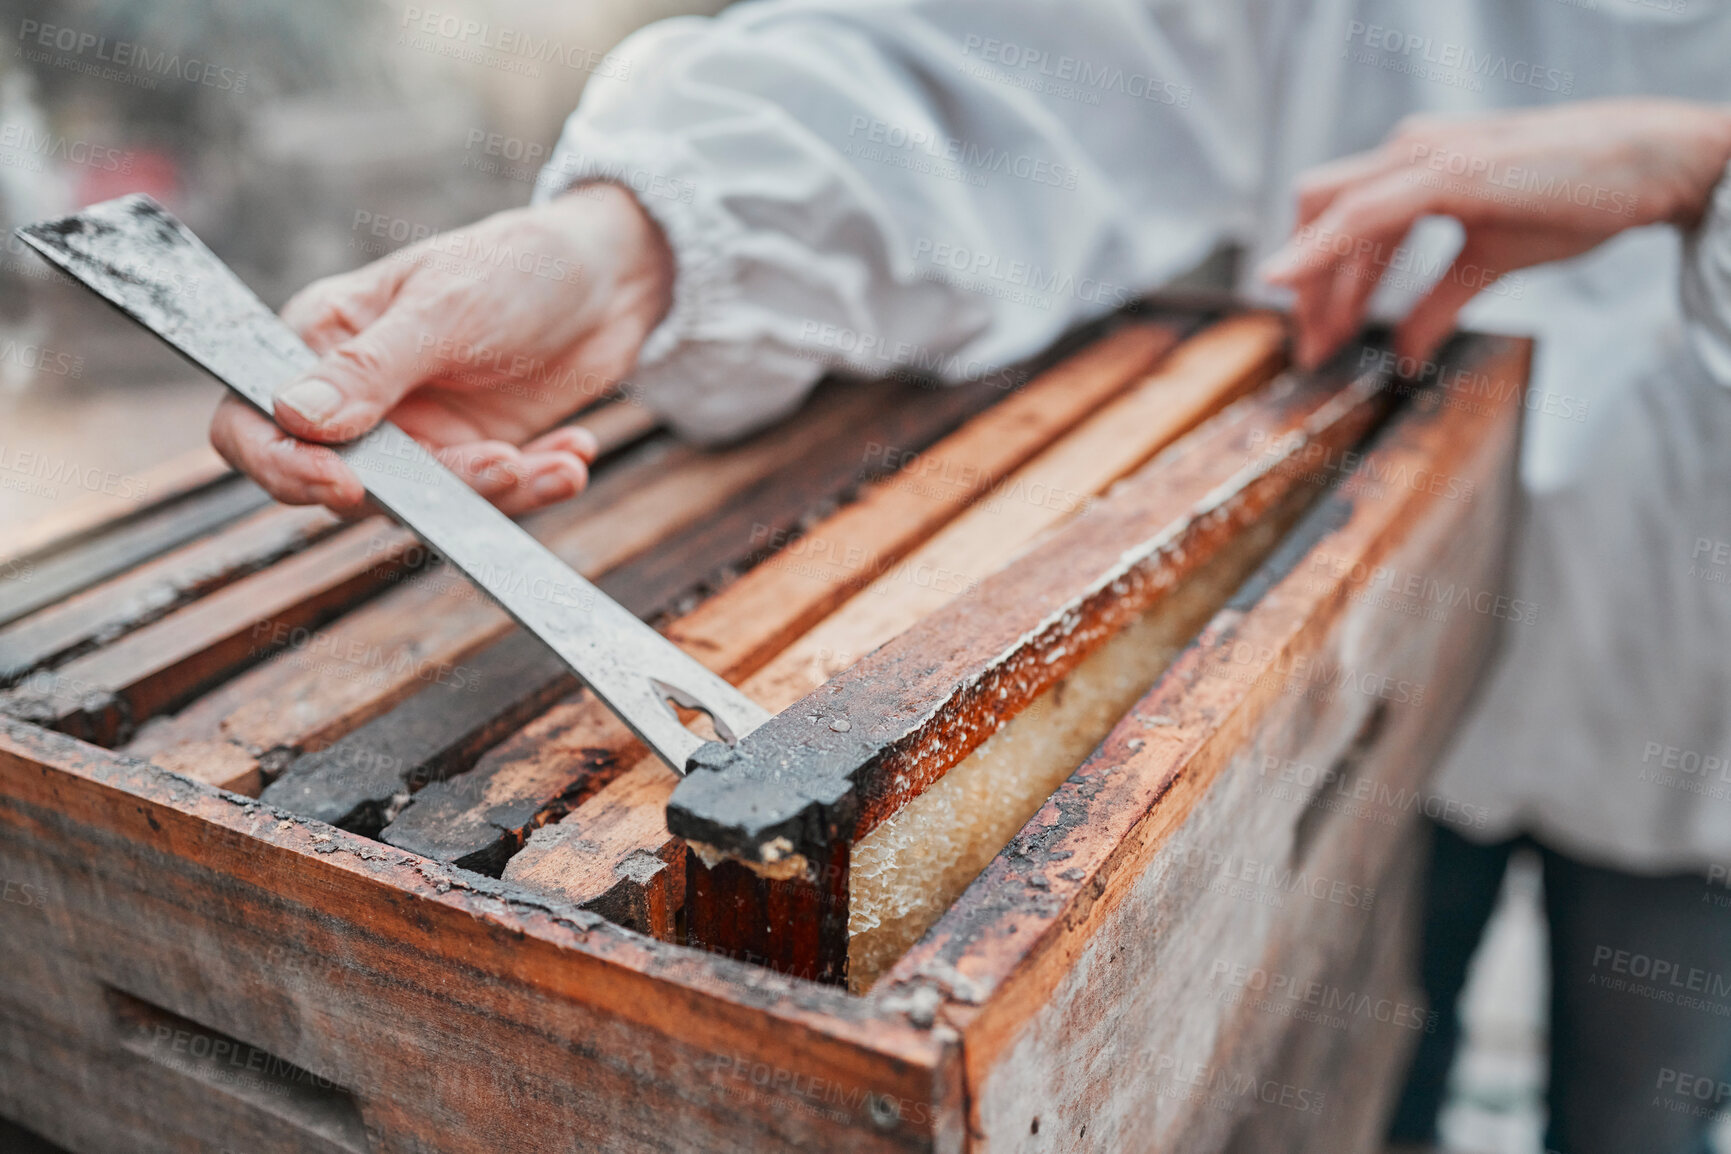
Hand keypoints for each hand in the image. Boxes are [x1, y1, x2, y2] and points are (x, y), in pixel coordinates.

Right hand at [210, 184, 672, 515]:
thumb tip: (292, 416)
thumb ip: (372, 367)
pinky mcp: (476, 455)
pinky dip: (536, 485)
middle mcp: (357, 399)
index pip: (251, 422)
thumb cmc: (516, 264)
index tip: (344, 483)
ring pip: (427, 502)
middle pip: (345, 482)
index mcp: (318, 342)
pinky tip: (575, 455)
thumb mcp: (444, 307)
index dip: (280, 465)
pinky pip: (490, 497)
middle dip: (424, 489)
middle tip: (498, 466)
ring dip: (494, 491)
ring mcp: (417, 434)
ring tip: (554, 462)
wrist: (608, 274)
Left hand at [1261, 99, 1730, 368]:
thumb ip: (1436, 305)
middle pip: (1321, 210)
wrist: (1646, 163)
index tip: (1311, 332)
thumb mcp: (1487, 263)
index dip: (1314, 274)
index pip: (1337, 214)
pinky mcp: (1452, 169)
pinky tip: (1296, 282)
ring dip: (1320, 285)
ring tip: (1323, 345)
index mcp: (1413, 164)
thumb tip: (1405, 357)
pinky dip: (1325, 247)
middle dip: (1308, 284)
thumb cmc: (1573, 200)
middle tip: (1310, 348)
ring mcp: (1427, 152)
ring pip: (1336, 213)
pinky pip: (1368, 211)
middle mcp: (1409, 150)